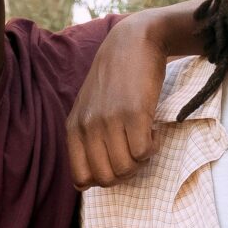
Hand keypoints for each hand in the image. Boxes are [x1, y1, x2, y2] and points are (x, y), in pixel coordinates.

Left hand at [68, 14, 174, 187]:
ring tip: (145, 140)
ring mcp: (110, 120)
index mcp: (74, 127)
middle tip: (136, 155)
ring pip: (126, 168)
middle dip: (125, 174)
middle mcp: (88, 125)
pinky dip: (152, 149)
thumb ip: (83, 141)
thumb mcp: (88, 108)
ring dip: (141, 162)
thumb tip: (82, 185)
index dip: (103, 179)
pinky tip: (153, 131)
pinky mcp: (134, 113)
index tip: (117, 162)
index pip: (81, 178)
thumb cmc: (114, 79)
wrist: (133, 41)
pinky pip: (143, 152)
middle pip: (106, 178)